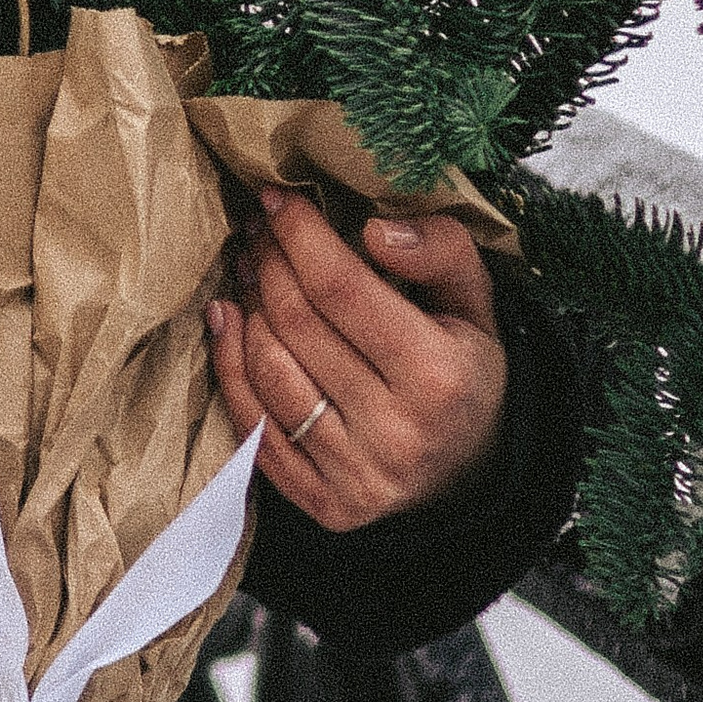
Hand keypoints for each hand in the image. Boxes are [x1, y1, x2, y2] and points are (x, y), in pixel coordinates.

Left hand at [205, 186, 507, 532]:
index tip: (276, 199)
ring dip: (247, 308)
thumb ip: (441, 252)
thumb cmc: (464, 368)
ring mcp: (354, 475)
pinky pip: (251, 423)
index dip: (299, 236)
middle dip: (269, 263)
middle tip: (258, 231)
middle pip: (296, 324)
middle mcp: (395, 433)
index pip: (341, 288)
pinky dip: (228, 364)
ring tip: (249, 270)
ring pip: (267, 369)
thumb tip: (374, 228)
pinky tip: (227, 320)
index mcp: (439, 377)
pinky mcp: (320, 502)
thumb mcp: (476, 303)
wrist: (470, 470)